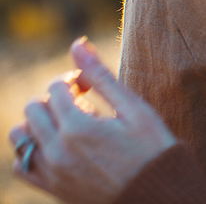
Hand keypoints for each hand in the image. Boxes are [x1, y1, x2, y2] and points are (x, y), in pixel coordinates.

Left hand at [8, 38, 176, 203]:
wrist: (157, 194)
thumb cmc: (152, 147)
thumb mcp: (133, 108)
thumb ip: (100, 76)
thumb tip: (77, 44)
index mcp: (78, 127)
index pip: (55, 88)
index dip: (73, 79)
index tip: (90, 85)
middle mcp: (58, 151)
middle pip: (33, 109)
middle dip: (54, 98)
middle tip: (82, 102)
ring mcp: (52, 172)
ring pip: (20, 136)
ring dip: (37, 123)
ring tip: (66, 122)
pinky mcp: (52, 188)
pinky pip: (22, 165)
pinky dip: (29, 150)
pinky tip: (54, 144)